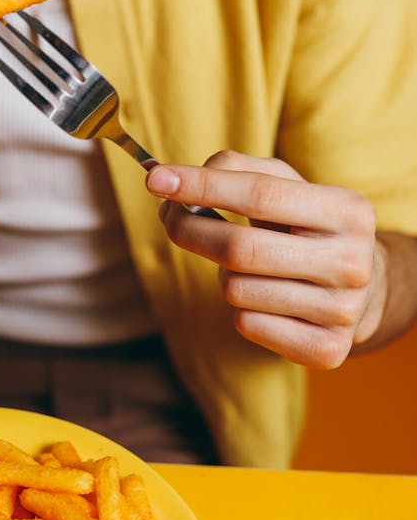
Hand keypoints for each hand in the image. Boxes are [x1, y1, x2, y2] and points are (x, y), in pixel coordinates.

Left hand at [146, 151, 384, 368]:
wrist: (363, 289)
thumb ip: (236, 169)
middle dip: (190, 230)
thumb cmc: (307, 227)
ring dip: (225, 275)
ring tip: (250, 268)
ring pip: (237, 290)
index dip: (202, 186)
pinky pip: (247, 324)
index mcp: (347, 211)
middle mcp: (352, 262)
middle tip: (170, 218)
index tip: (156, 179)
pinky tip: (267, 299)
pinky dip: (242, 309)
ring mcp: (343, 311)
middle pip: (240, 248)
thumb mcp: (286, 186)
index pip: (260, 194)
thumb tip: (174, 180)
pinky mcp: (327, 350)